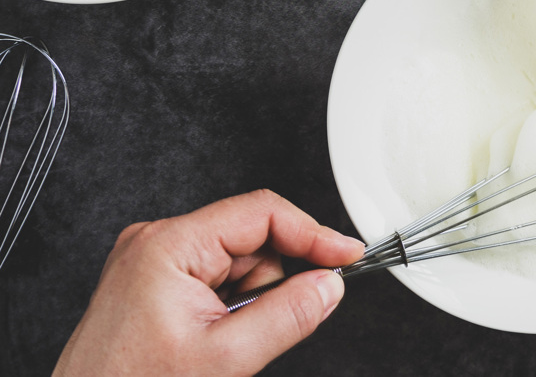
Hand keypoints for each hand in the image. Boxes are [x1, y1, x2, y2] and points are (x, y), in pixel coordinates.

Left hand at [53, 190, 365, 376]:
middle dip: (273, 281)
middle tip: (263, 325)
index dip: (313, 233)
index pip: (262, 213)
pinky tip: (214, 338)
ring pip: (240, 262)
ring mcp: (154, 262)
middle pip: (253, 238)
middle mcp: (157, 243)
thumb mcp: (226, 358)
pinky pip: (219, 279)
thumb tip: (329, 286)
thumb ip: (288, 315)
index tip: (347, 255)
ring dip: (251, 300)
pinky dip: (233, 307)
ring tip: (225, 341)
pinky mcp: (155, 283)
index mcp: (169, 245)